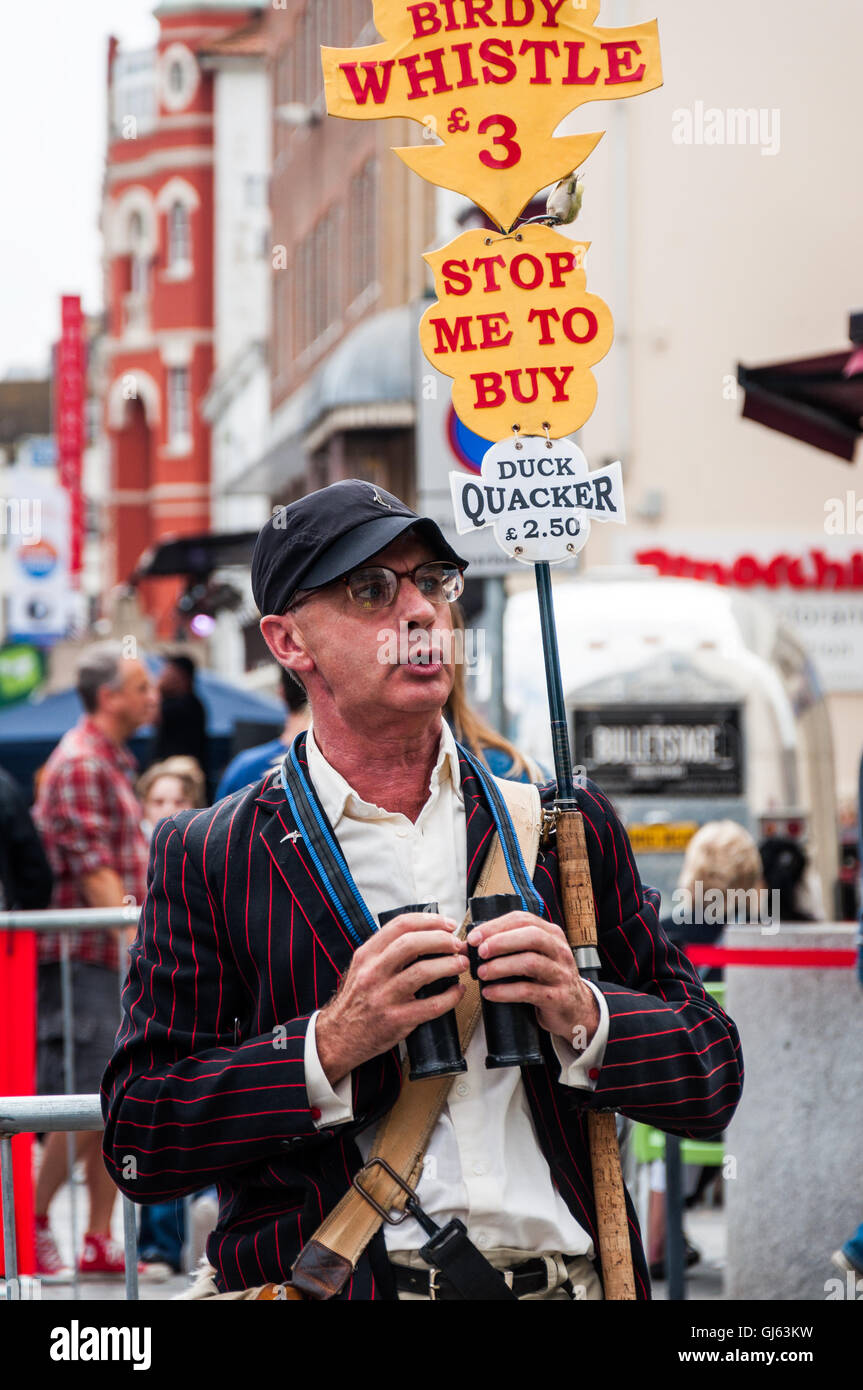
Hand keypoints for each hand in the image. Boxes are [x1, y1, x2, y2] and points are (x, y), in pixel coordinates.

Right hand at [315, 913, 468, 1085]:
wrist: (339, 1037)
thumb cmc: (357, 1000)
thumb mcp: (362, 967)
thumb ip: (386, 950)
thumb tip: (424, 934)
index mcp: (367, 955)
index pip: (400, 925)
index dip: (430, 921)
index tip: (448, 924)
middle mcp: (373, 972)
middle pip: (412, 944)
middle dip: (441, 940)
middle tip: (457, 944)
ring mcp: (384, 997)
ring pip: (423, 972)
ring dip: (449, 965)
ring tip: (461, 964)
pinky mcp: (396, 1020)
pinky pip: (431, 1005)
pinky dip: (450, 996)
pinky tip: (457, 991)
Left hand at [467, 911, 598, 1048]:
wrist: (576, 1009)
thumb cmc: (548, 979)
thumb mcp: (535, 956)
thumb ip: (510, 947)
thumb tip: (471, 945)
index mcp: (551, 934)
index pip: (523, 920)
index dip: (496, 926)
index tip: (474, 937)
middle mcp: (559, 950)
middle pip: (531, 936)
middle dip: (501, 942)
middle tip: (480, 952)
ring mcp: (560, 974)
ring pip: (530, 963)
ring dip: (501, 966)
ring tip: (482, 973)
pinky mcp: (557, 997)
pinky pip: (529, 991)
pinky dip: (505, 992)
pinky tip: (490, 992)